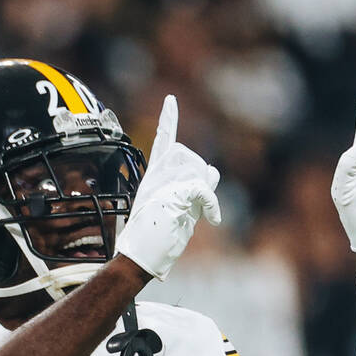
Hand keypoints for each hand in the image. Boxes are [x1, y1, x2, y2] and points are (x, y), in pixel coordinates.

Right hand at [115, 95, 220, 280]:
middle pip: (192, 159)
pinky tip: (212, 220)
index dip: (168, 120)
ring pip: (200, 171)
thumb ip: (195, 187)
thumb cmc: (156, 239)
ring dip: (205, 194)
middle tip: (190, 207)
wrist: (140, 256)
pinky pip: (205, 189)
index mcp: (154, 176)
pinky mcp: (175, 192)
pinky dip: (212, 205)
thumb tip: (214, 170)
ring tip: (192, 215)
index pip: (163, 141)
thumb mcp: (179, 208)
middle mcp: (157, 175)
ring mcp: (165, 182)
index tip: (171, 100)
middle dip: (200, 180)